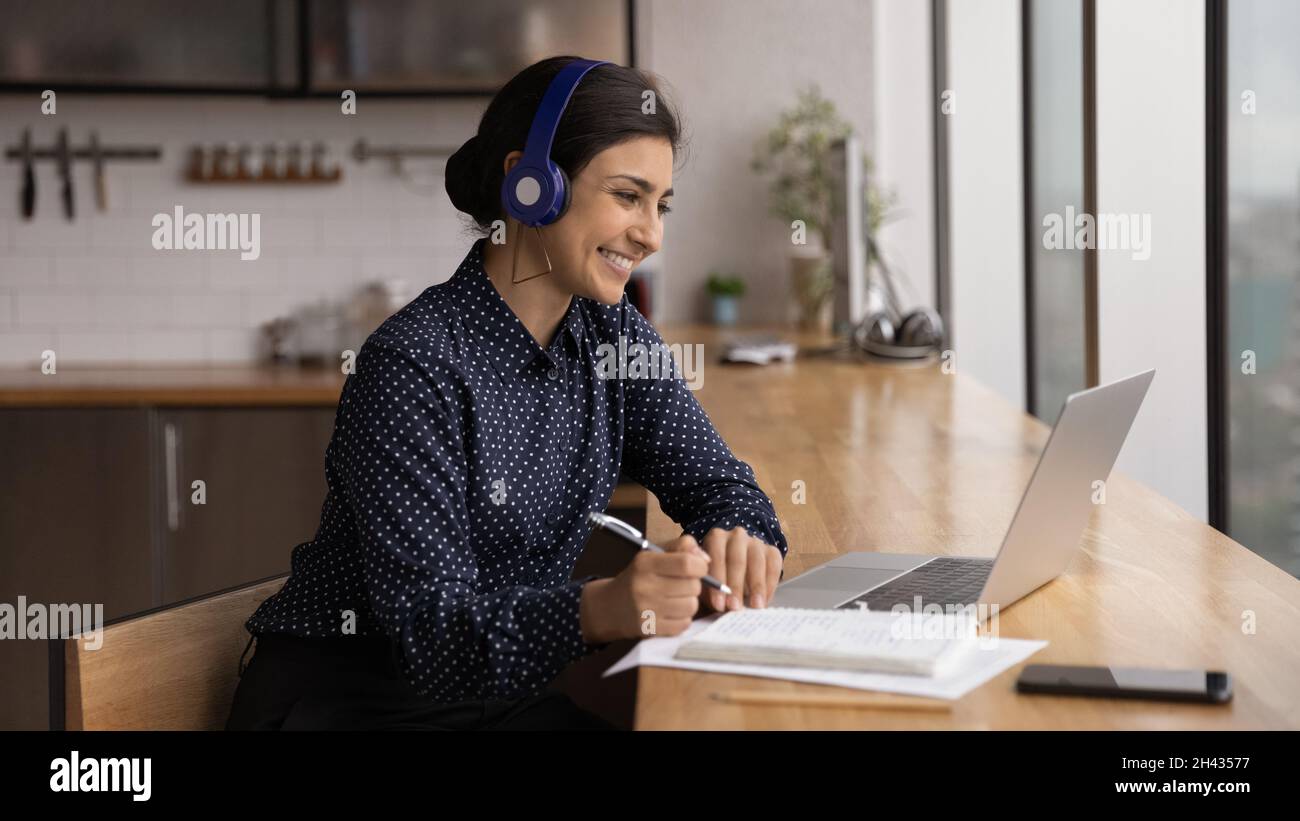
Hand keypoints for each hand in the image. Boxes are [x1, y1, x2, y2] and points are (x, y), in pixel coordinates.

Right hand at [579, 534, 709, 641]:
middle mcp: (644, 586)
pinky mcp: (650, 629)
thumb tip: (706, 559)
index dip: (700, 566)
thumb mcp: (654, 554)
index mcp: (645, 563)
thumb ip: (682, 547)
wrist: (609, 606)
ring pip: (691, 606)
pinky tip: (671, 612)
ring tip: (676, 599)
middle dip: (694, 584)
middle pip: (693, 586)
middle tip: (682, 585)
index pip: (687, 563)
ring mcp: (646, 610)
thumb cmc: (639, 577)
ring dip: (689, 602)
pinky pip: (684, 624)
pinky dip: (682, 618)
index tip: (697, 568)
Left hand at [697, 526, 782, 612]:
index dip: (718, 582)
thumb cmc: (720, 576)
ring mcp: (756, 542)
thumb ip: (709, 588)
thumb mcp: (709, 579)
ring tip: (754, 606)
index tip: (718, 604)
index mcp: (716, 538)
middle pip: (736, 560)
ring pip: (756, 563)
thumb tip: (718, 605)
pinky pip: (773, 567)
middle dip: (736, 587)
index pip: (716, 558)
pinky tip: (765, 600)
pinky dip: (769, 586)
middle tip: (735, 607)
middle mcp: (737, 536)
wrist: (739, 568)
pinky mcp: (772, 551)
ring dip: (756, 587)